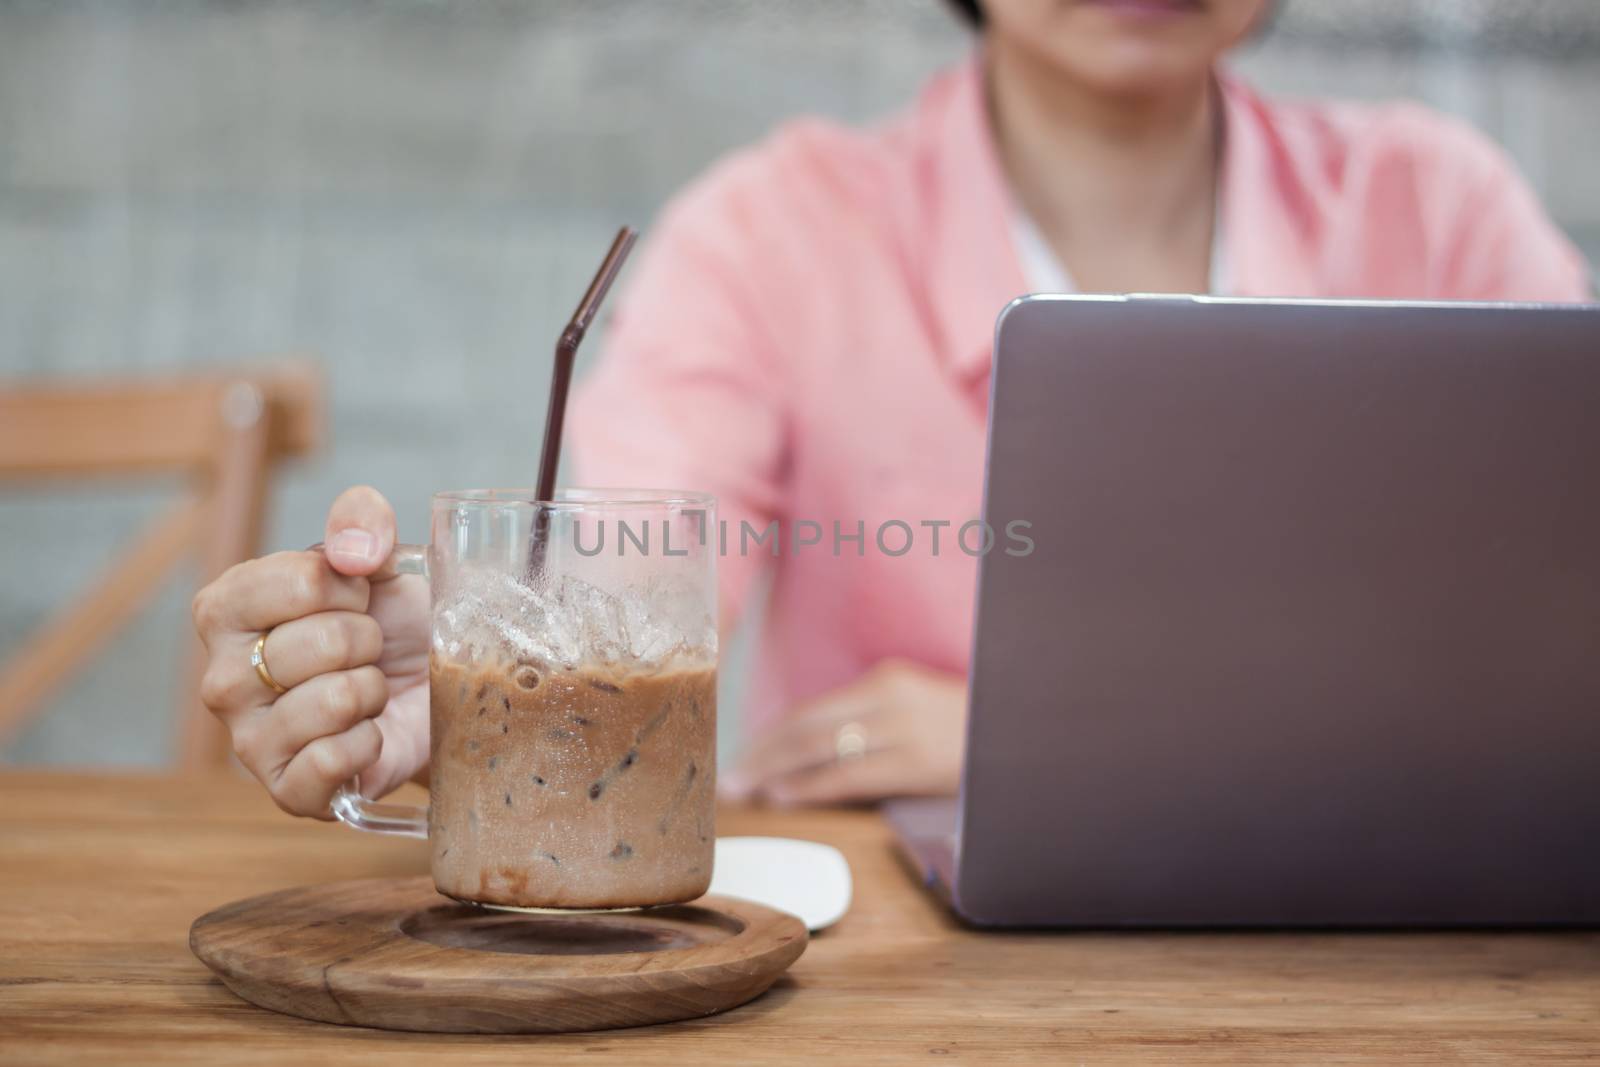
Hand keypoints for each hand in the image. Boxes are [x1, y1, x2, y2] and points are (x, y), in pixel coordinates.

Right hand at [191, 486, 430, 817]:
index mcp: (225, 609)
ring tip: (366, 692)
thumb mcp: (380, 558)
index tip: (356, 598)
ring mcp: (247, 740)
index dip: (351, 587)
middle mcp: (220, 677)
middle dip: (368, 641)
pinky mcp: (284, 792)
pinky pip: (334, 760)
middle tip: (366, 652)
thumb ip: (361, 523)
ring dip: (372, 691)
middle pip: (322, 642)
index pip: (300, 582)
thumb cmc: (391, 624)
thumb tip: (353, 551)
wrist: (428, 694)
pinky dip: (369, 743)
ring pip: (334, 700)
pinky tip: (364, 735)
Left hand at [721, 659, 965, 806]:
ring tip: (745, 790)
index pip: (812, 711)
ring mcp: (905, 727)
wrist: (1030, 733)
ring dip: (775, 771)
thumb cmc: (970, 733)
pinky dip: (811, 785)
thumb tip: (810, 758)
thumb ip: (872, 725)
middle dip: (761, 753)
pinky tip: (784, 795)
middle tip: (727, 778)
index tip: (739, 756)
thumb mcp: (918, 713)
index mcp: (888, 681)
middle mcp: (891, 696)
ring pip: (821, 747)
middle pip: (807, 726)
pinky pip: (851, 774)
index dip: (769, 735)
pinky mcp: (919, 761)